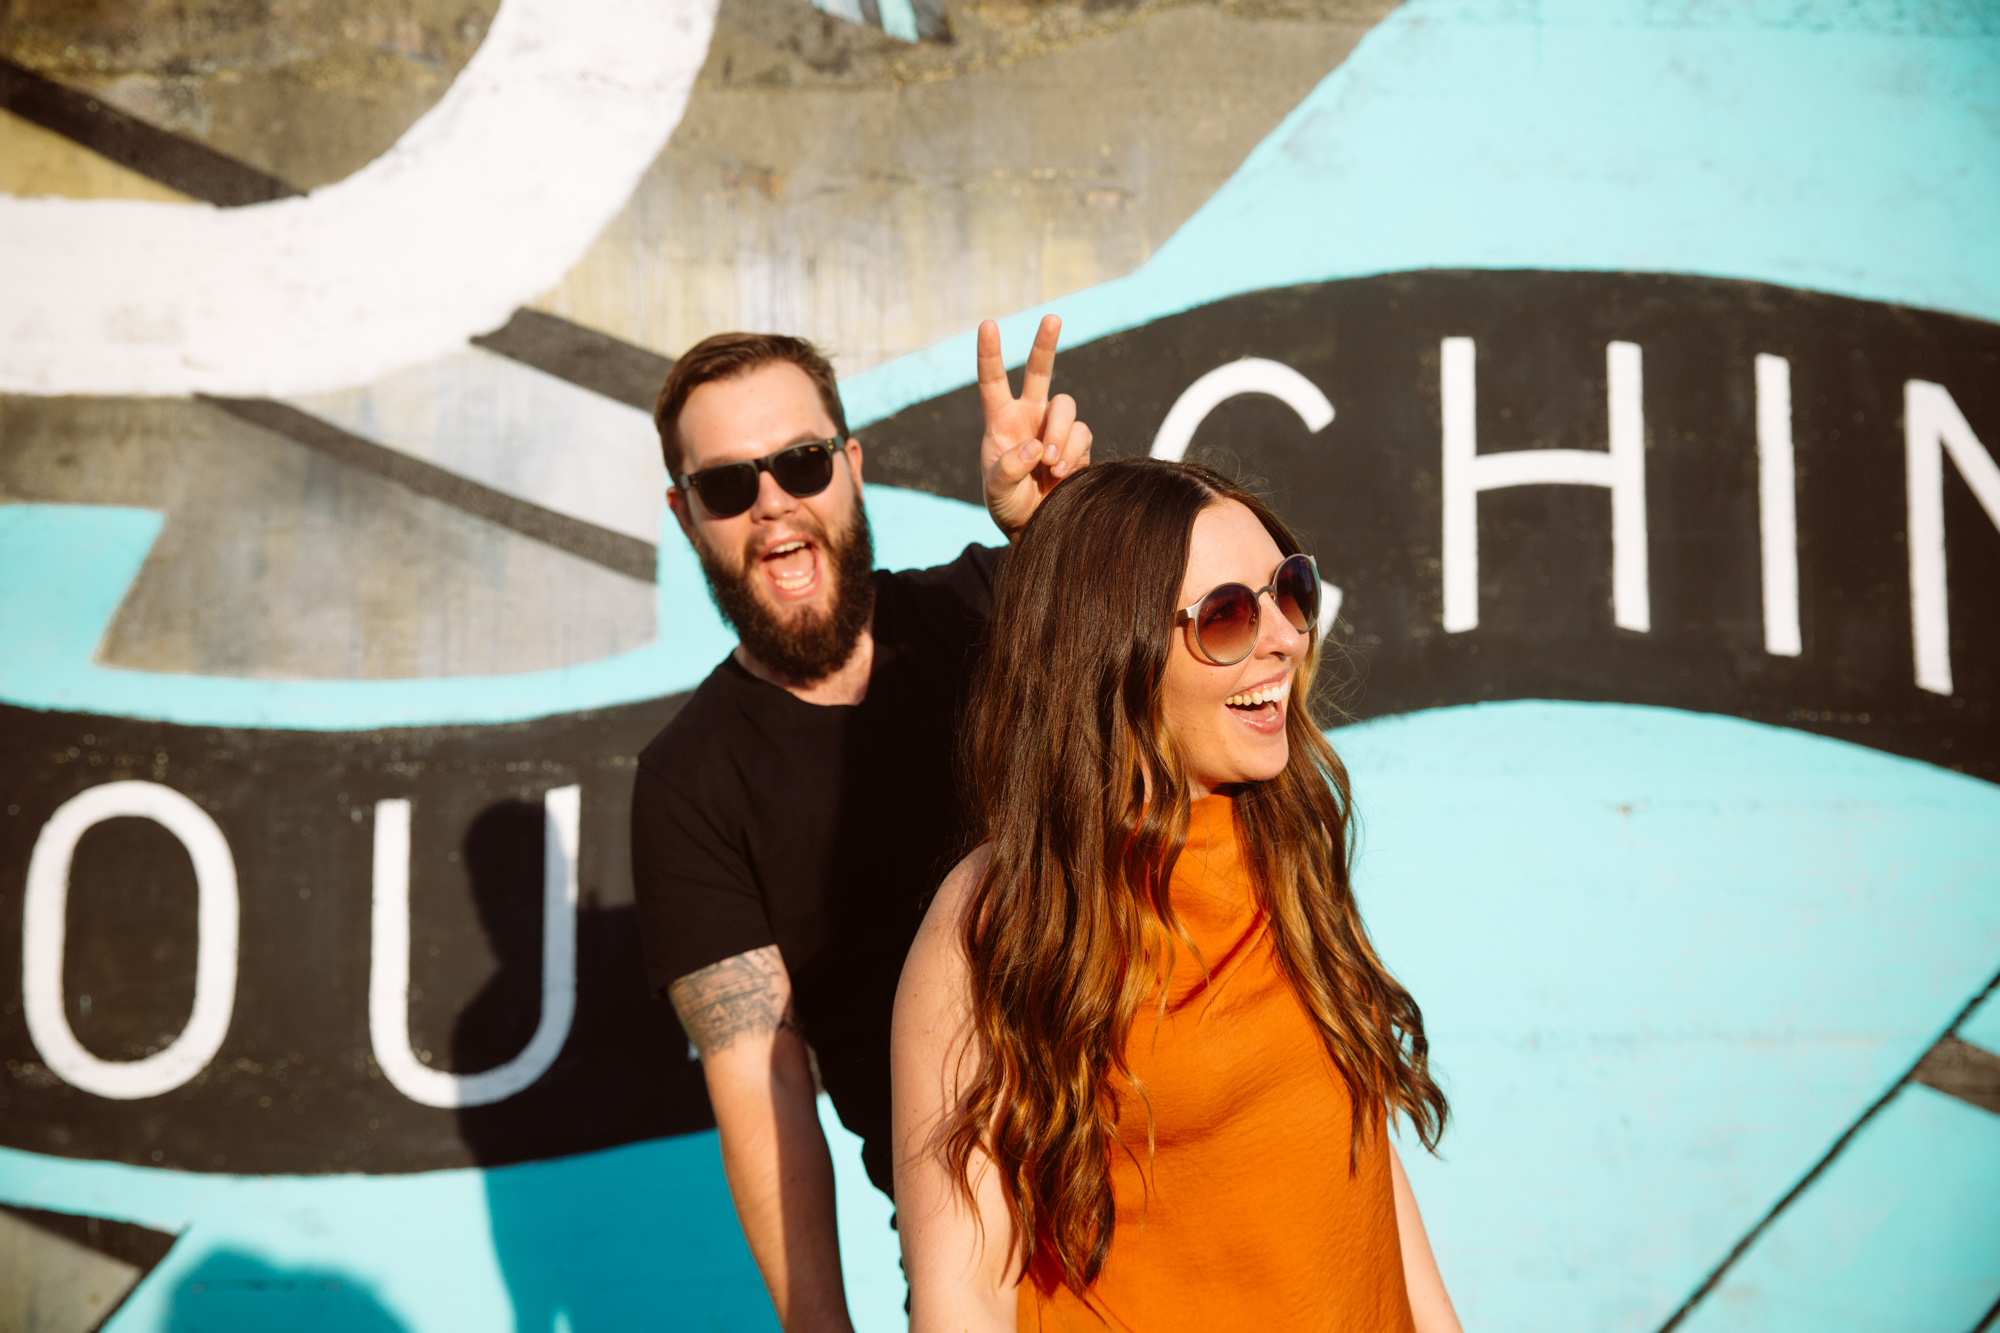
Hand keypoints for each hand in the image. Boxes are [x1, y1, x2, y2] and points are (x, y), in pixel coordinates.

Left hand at [979, 315, 1092, 540]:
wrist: (1035, 527)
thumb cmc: (1007, 505)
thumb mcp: (996, 490)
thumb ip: (1009, 468)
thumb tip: (1035, 446)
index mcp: (1001, 421)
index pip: (992, 381)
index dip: (990, 353)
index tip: (988, 324)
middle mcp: (1029, 416)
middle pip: (1040, 371)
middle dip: (1045, 343)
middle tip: (1051, 318)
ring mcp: (1055, 428)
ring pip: (1066, 408)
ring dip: (1060, 434)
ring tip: (1051, 465)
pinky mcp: (1078, 445)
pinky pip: (1082, 435)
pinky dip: (1073, 453)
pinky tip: (1061, 474)